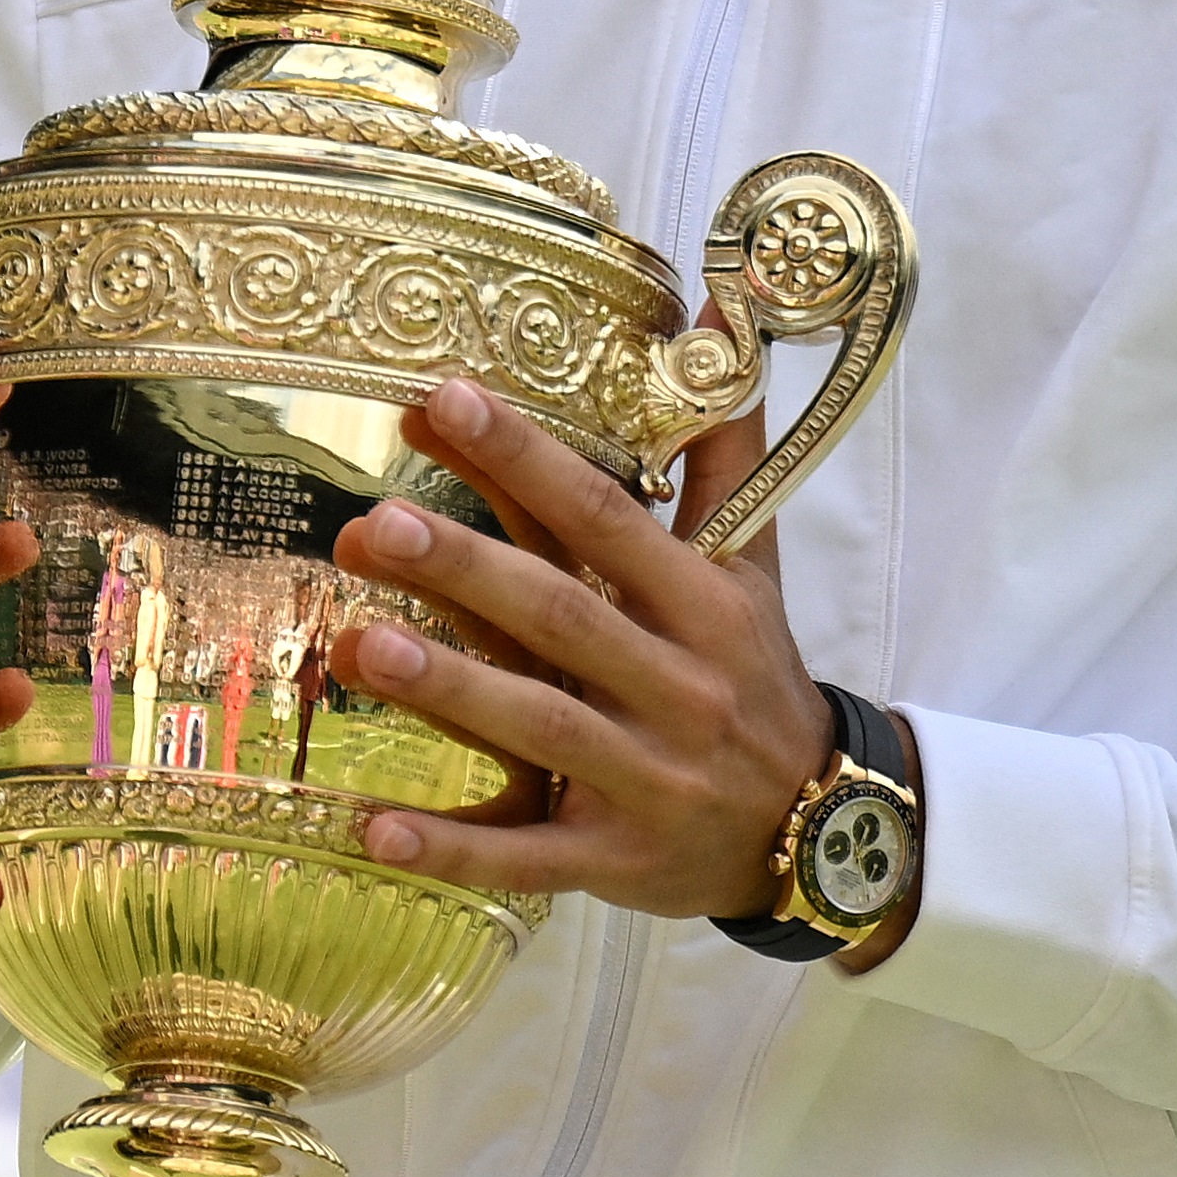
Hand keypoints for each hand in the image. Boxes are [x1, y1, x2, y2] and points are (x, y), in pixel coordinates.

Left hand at [327, 381, 835, 921]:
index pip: (605, 519)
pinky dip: (453, 848)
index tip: (445, 400)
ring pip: (542, 729)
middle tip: (376, 524)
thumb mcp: (751, 566)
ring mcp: (646, 776)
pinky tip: (374, 829)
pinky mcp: (614, 858)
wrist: (817, 827)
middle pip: (561, 617)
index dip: (525, 460)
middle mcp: (677, 684)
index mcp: (704, 604)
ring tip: (360, 647)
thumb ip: (724, 450)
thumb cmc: (754, 677)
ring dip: (451, 691)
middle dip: (467, 571)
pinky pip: (526, 855)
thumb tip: (715, 318)